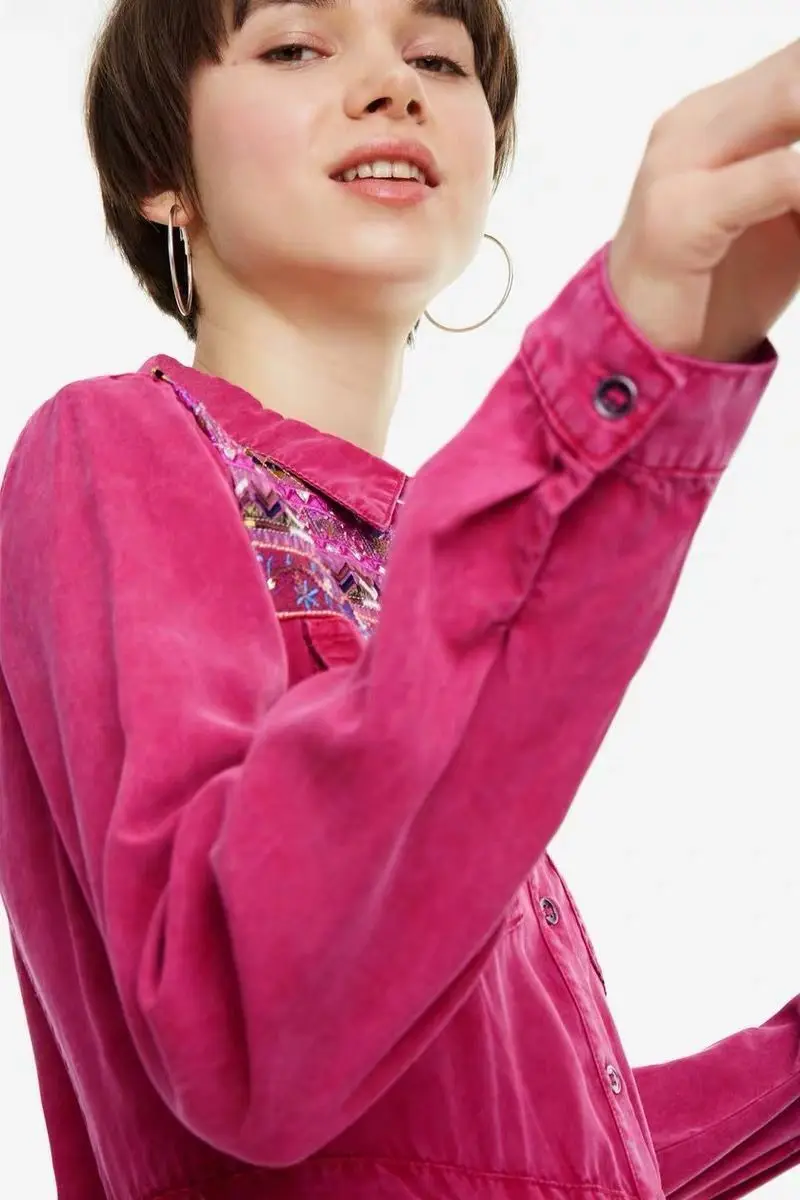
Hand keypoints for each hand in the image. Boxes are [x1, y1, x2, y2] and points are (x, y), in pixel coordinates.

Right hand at [607, 39, 799, 361]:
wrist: (646, 351)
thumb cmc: (718, 287)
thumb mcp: (785, 211)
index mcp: (715, 113)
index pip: (797, 63)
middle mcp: (692, 123)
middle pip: (797, 69)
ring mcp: (678, 163)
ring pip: (792, 100)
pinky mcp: (680, 214)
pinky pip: (781, 177)